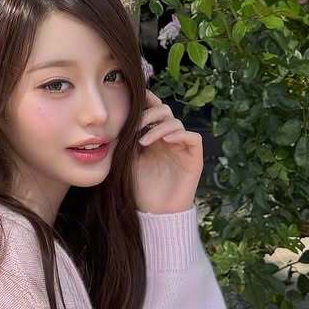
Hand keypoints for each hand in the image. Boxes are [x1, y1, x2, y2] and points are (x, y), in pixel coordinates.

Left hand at [133, 88, 202, 214]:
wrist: (155, 212)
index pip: (152, 110)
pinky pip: (192, 137)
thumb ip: (125, 139)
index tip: (131, 97)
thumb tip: (114, 119)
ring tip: (143, 141)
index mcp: (152, 136)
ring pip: (176, 123)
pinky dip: (180, 134)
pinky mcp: (194, 158)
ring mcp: (181, 147)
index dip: (146, 100)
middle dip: (149, 113)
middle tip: (135, 125)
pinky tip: (165, 140)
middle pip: (164, 111)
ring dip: (159, 127)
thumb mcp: (127, 160)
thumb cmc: (140, 188)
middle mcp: (168, 138)